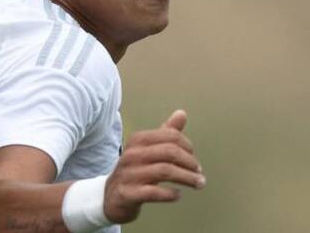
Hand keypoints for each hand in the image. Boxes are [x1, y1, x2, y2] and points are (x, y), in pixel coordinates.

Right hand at [104, 109, 204, 223]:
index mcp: (138, 140)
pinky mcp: (128, 193)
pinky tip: (177, 195)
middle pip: (169, 152)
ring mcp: (129, 174)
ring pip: (164, 171)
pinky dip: (169, 193)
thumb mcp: (148, 149)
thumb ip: (166, 133)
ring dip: (186, 178)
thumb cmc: (134, 170)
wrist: (110, 196)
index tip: (194, 158)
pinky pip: (153, 192)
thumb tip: (182, 114)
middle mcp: (132, 154)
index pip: (170, 136)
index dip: (187, 146)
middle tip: (199, 173)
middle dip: (190, 163)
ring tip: (197, 183)